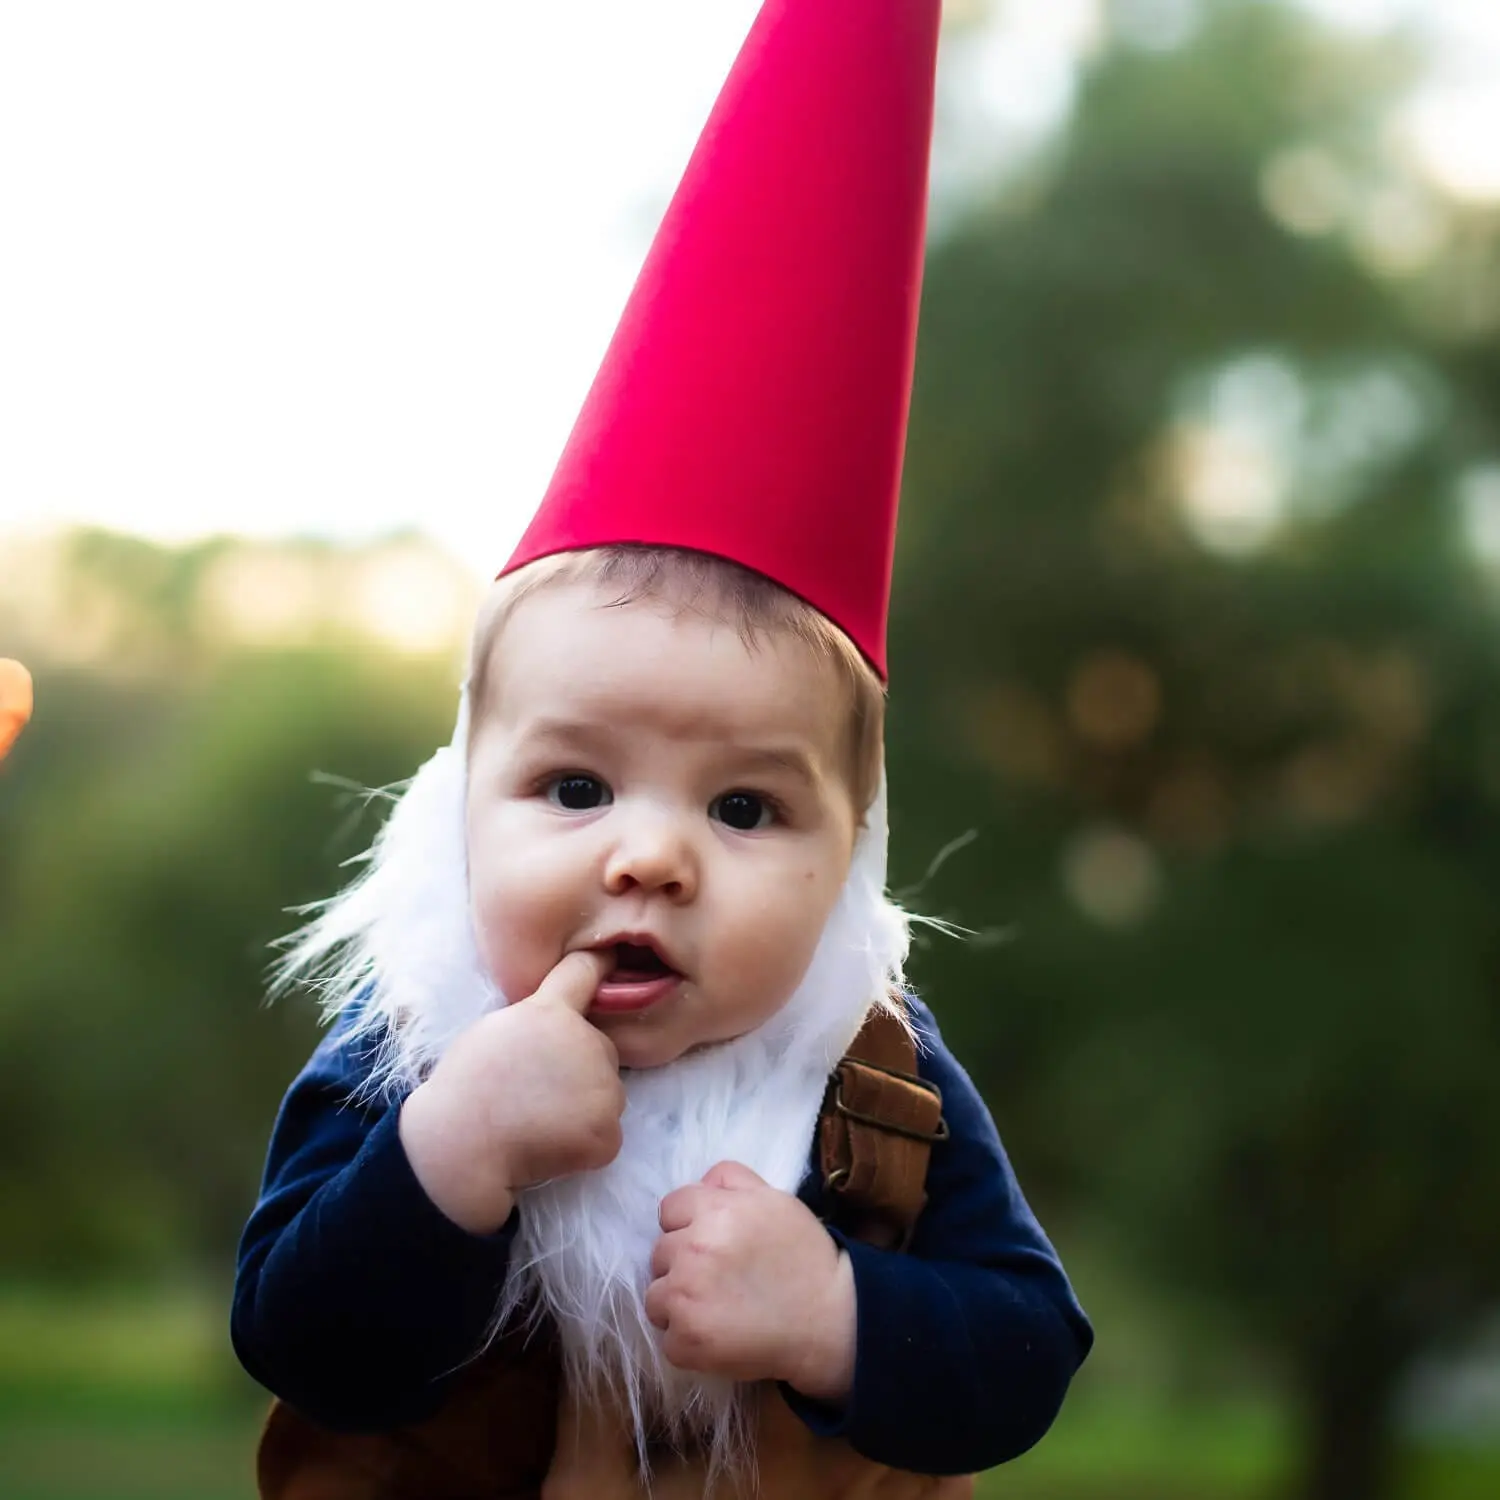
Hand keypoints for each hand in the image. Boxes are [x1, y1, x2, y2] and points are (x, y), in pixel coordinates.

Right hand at [399, 950, 622, 1234]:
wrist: (458, 1145)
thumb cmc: (464, 1088)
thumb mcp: (494, 1030)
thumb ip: (535, 1020)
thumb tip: (555, 1026)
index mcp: (553, 1013)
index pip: (585, 972)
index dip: (599, 964)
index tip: (609, 959)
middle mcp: (587, 1043)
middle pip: (601, 1050)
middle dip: (581, 1069)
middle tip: (537, 1093)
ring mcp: (604, 1089)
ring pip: (606, 1095)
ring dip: (585, 1109)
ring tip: (538, 1123)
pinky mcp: (608, 1133)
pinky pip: (606, 1136)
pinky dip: (585, 1146)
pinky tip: (550, 1148)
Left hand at [645, 1161, 856, 1402]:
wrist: (830, 1319)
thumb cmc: (804, 1256)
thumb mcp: (775, 1199)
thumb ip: (732, 1180)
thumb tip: (701, 1183)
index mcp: (715, 1210)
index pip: (669, 1209)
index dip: (688, 1225)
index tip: (711, 1244)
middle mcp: (693, 1249)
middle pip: (659, 1253)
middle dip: (682, 1264)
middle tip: (718, 1279)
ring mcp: (686, 1296)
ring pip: (656, 1296)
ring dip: (678, 1303)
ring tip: (715, 1310)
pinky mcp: (686, 1340)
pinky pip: (667, 1338)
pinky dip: (687, 1341)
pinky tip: (719, 1336)